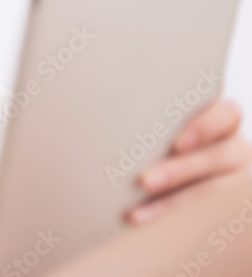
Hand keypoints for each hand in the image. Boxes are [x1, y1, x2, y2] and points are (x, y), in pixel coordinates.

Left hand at [127, 98, 251, 224]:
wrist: (190, 171)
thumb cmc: (165, 137)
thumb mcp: (168, 126)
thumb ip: (153, 124)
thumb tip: (100, 124)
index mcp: (223, 122)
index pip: (226, 115)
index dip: (204, 128)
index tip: (176, 144)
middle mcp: (235, 150)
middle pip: (219, 157)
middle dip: (180, 171)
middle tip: (143, 181)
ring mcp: (236, 179)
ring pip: (214, 192)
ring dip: (172, 203)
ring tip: (135, 214)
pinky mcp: (228, 207)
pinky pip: (206, 218)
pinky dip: (171, 219)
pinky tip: (142, 222)